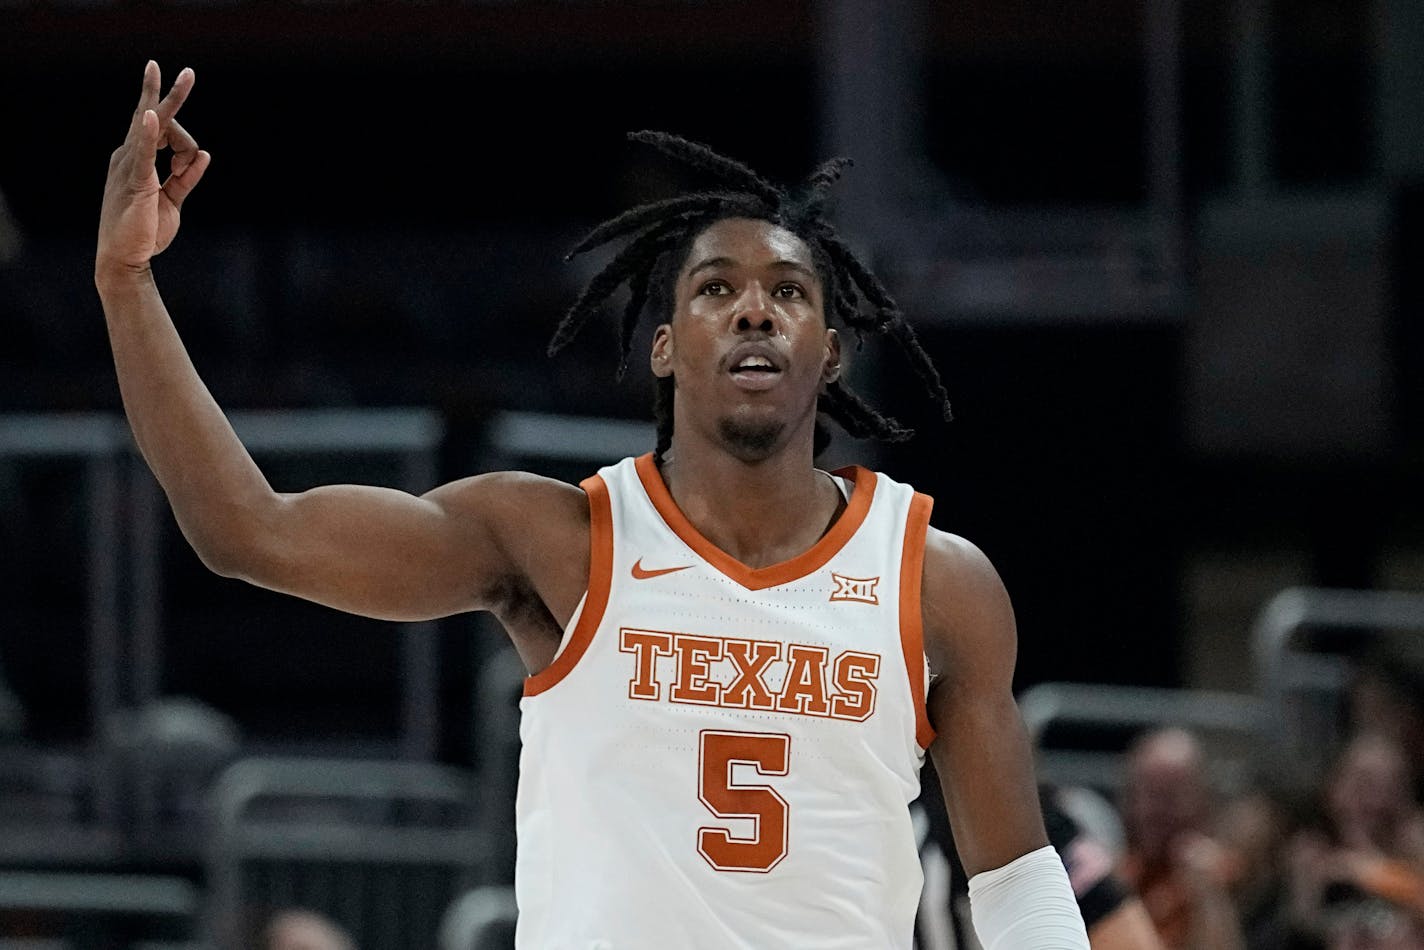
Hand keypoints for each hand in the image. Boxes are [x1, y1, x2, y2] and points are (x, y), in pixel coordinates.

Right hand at [96, 61, 209, 279]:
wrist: (125, 258)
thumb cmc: (145, 231)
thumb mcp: (173, 201)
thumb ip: (186, 178)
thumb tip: (204, 154)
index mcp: (137, 160)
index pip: (165, 134)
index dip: (186, 145)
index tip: (190, 164)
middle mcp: (129, 156)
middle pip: (154, 118)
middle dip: (170, 93)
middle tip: (188, 71)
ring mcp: (130, 166)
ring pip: (153, 126)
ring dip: (172, 101)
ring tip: (187, 76)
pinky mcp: (135, 181)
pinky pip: (144, 153)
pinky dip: (150, 135)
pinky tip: (154, 118)